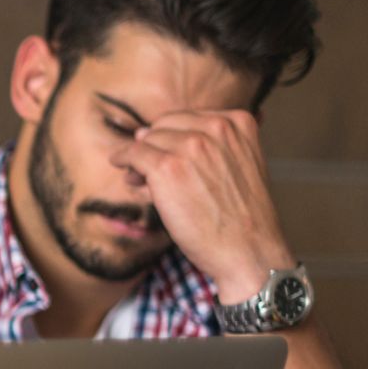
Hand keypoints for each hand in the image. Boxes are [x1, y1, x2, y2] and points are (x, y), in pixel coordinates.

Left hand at [109, 110, 297, 302]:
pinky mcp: (167, 167)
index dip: (171, 139)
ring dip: (139, 160)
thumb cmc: (240, 217)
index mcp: (238, 122)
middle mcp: (216, 128)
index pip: (187, 119)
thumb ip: (204, 147)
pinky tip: (119, 164)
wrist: (248, 250)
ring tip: (140, 181)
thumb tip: (141, 133)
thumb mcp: (237, 166)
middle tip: (147, 171)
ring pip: (147, 141)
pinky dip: (122, 158)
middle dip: (154, 147)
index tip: (167, 158)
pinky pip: (133, 153)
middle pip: (164, 127)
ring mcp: (191, 146)